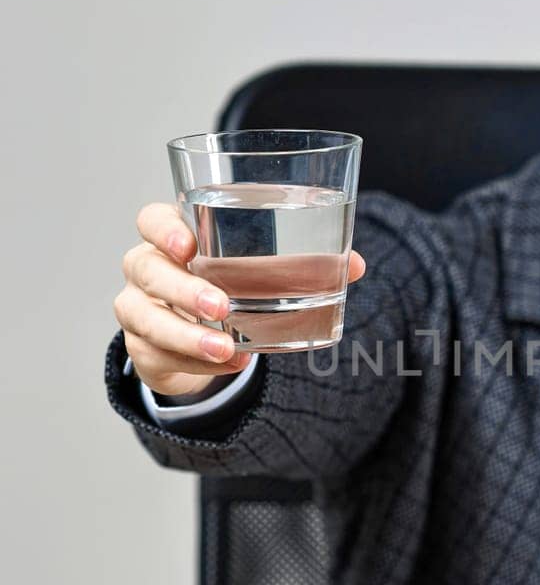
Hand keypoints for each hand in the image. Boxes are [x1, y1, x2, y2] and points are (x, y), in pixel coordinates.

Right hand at [114, 202, 365, 398]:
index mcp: (174, 235)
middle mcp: (147, 267)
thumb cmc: (230, 282)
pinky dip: (194, 363)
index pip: (151, 218)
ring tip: (225, 348)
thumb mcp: (262, 269)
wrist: (199, 333)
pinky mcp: (144, 348)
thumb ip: (305, 262)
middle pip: (145, 267)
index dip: (162, 228)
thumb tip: (355, 265)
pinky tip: (229, 365)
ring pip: (144, 316)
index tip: (188, 244)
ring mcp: (139, 308)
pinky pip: (158, 354)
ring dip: (185, 335)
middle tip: (221, 307)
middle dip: (183, 288)